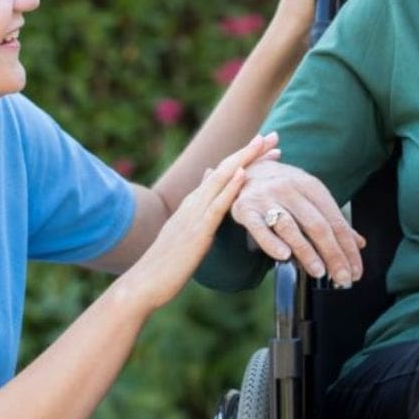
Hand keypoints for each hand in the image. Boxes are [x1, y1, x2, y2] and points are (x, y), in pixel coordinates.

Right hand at [133, 133, 278, 307]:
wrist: (145, 282)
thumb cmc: (168, 263)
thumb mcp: (186, 231)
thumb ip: (199, 209)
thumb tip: (208, 184)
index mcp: (194, 202)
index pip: (223, 172)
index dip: (245, 157)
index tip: (265, 146)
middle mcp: (194, 201)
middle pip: (226, 168)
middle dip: (250, 151)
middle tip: (273, 135)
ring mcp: (194, 214)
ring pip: (222, 179)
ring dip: (244, 159)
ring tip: (263, 144)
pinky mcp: (197, 231)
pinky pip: (216, 206)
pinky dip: (231, 188)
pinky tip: (244, 174)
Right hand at [230, 158, 365, 285]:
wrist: (247, 170)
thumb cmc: (284, 188)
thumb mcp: (310, 196)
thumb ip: (332, 220)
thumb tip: (359, 243)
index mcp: (310, 185)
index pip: (335, 220)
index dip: (347, 248)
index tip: (355, 271)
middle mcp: (289, 188)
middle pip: (316, 225)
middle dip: (333, 254)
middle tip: (342, 278)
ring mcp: (266, 198)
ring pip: (290, 227)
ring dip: (307, 252)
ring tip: (319, 272)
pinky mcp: (245, 209)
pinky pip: (259, 228)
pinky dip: (272, 243)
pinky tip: (284, 256)